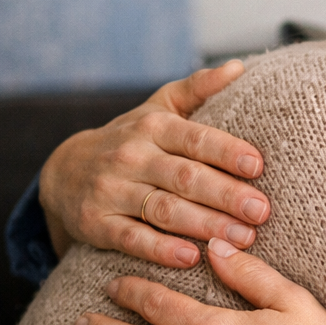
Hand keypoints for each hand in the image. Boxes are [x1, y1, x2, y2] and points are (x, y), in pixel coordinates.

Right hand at [39, 62, 270, 268]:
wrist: (63, 171)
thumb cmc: (132, 138)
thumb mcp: (159, 107)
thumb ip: (199, 88)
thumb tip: (240, 66)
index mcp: (154, 126)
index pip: (195, 138)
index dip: (227, 151)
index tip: (258, 166)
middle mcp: (132, 156)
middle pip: (185, 177)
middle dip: (226, 195)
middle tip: (262, 211)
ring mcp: (111, 190)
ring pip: (163, 209)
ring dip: (204, 225)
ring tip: (242, 239)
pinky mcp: (95, 222)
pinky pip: (131, 238)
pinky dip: (160, 249)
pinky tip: (190, 258)